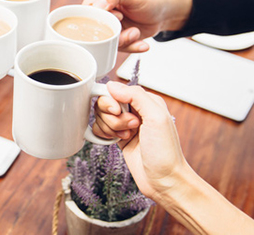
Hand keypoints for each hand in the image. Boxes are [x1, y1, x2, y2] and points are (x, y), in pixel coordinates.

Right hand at [82, 0, 191, 52]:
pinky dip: (130, 47)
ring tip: (136, 34)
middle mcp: (100, 8)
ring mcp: (107, 24)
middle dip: (113, 35)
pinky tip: (141, 44)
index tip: (118, 18)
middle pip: (93, 28)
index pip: (86, 10)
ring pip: (104, 41)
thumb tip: (96, 6)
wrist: (166, 12)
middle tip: (130, 31)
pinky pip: (115, 47)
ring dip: (123, 42)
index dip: (98, 19)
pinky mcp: (114, 36)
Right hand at [94, 82, 186, 199]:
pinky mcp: (117, 137)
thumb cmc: (165, 153)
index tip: (116, 111)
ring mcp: (124, 125)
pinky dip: (103, 135)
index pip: (115, 90)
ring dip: (110, 128)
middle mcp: (134, 111)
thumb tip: (112, 85)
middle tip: (130, 127)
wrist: (163, 180)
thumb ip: (135, 96)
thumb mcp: (156, 117)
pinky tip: (117, 142)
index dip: (110, 100)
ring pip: (100, 117)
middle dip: (112, 117)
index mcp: (145, 101)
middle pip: (105, 103)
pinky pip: (99, 129)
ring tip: (127, 137)